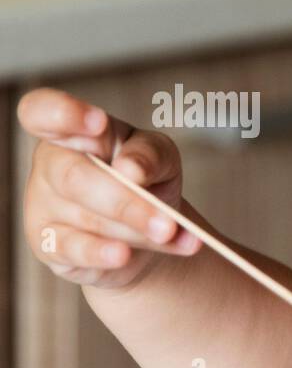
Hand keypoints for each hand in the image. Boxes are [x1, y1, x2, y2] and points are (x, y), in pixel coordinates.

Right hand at [18, 87, 200, 289]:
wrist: (148, 235)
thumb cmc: (147, 182)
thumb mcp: (161, 158)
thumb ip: (150, 154)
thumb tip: (131, 169)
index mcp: (74, 131)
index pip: (42, 112)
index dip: (62, 113)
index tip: (99, 123)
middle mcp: (51, 164)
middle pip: (75, 178)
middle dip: (126, 202)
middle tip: (168, 223)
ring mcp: (43, 205)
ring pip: (87, 218)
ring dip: (136, 232)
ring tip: (172, 236)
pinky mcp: (49, 244)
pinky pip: (73, 249)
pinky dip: (103, 253)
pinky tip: (125, 256)